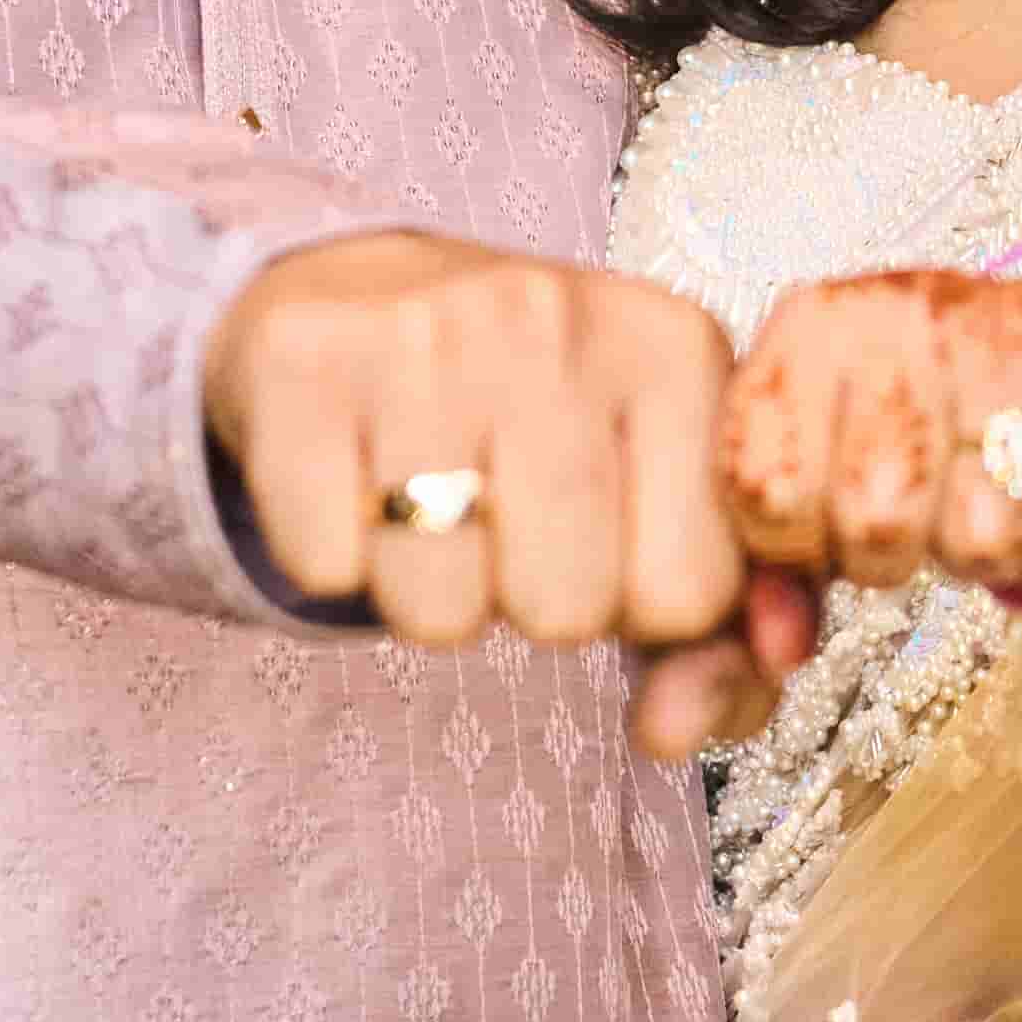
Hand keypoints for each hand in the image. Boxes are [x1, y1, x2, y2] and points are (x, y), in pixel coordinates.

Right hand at [206, 230, 814, 758]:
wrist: (355, 291)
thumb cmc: (532, 420)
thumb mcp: (657, 501)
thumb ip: (721, 638)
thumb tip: (672, 729)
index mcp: (675, 347)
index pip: (696, 594)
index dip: (642, 604)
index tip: (606, 534)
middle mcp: (556, 318)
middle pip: (569, 612)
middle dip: (537, 601)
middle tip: (507, 519)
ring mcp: (423, 331)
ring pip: (443, 611)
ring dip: (433, 595)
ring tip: (430, 503)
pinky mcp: (300, 361)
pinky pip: (325, 571)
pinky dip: (332, 558)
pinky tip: (350, 479)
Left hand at [716, 268, 1021, 599]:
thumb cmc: (894, 414)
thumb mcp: (812, 452)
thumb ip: (773, 558)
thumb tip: (782, 652)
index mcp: (814, 326)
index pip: (768, 487)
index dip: (793, 543)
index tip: (815, 521)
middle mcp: (910, 313)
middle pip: (880, 517)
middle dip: (884, 556)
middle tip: (901, 519)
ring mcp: (1013, 335)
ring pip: (985, 536)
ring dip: (974, 552)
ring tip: (967, 501)